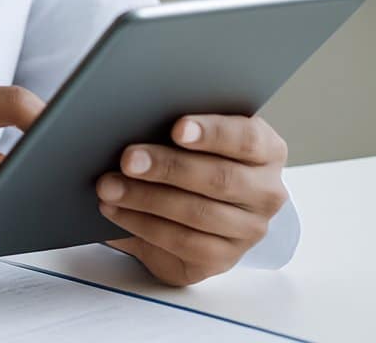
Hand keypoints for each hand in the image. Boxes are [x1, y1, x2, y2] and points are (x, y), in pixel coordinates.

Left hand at [96, 115, 289, 285]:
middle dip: (168, 167)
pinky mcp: (224, 259)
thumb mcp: (194, 137)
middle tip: (128, 159)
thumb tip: (129, 116)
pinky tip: (116, 211)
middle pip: (220, 178)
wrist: (198, 206)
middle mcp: (266, 192)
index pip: (247, 139)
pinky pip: (184, 243)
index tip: (177, 129)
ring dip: (146, 198)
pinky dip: (143, 225)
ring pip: (199, 213)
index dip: (212, 133)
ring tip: (109, 186)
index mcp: (267, 151)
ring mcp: (249, 230)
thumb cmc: (192, 157)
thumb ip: (178, 128)